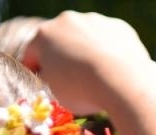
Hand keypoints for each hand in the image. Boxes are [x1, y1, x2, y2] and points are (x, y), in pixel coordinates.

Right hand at [21, 13, 155, 115]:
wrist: (123, 81)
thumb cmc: (82, 90)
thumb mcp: (55, 92)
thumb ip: (51, 78)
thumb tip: (54, 74)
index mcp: (44, 35)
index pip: (32, 53)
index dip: (34, 69)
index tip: (41, 81)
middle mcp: (67, 21)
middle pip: (59, 40)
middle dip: (62, 56)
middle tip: (69, 78)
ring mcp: (94, 20)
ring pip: (86, 37)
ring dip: (86, 51)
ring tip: (96, 75)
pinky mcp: (118, 26)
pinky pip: (109, 40)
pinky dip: (109, 51)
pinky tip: (114, 70)